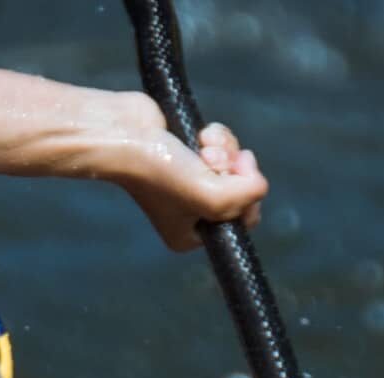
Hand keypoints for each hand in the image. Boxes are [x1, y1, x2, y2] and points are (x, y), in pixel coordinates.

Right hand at [105, 93, 267, 250]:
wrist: (125, 134)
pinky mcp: (189, 156)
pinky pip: (223, 146)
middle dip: (233, 168)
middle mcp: (191, 212)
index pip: (243, 219)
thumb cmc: (159, 171)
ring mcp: (190, 182)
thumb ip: (248, 195)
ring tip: (201, 145)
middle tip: (209, 160)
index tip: (229, 176)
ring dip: (225, 149)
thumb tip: (259, 182)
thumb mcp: (212, 197)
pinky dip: (217, 137)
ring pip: (235, 164)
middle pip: (242, 189)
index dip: (246, 194)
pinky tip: (199, 135)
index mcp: (191, 235)